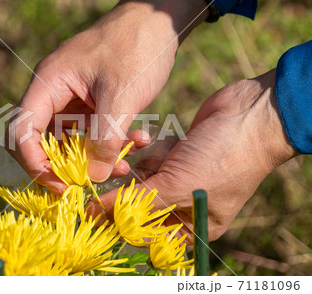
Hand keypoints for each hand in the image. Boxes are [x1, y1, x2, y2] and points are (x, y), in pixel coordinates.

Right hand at [7, 0, 208, 193]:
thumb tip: (94, 177)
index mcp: (49, 83)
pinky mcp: (92, 102)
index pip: (22, 129)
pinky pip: (92, 130)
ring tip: (125, 166)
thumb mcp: (122, 94)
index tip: (58, 185)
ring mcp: (73, 97)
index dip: (33, 162)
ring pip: (71, 139)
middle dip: (64, 165)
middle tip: (87, 183)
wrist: (158, 20)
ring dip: (94, 156)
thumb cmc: (137, 47)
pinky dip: (110, 142)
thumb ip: (106, 137)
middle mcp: (55, 92)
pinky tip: (138, 141)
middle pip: (42, 139)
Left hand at [87, 69, 297, 242]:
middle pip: (140, 203)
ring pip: (142, 175)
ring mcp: (180, 176)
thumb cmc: (220, 160)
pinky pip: (151, 155)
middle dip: (131, 186)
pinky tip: (156, 138)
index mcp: (191, 225)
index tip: (95, 207)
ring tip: (153, 150)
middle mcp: (184, 203)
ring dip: (143, 161)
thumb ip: (134, 202)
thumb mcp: (176, 186)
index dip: (119, 222)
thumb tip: (95, 214)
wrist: (251, 114)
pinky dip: (152, 146)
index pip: (144, 233)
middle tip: (119, 171)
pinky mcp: (176, 153)